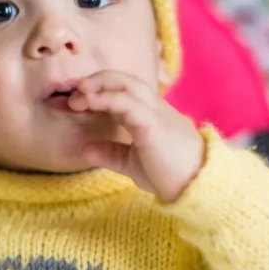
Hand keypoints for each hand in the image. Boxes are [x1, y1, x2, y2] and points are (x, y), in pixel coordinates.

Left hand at [68, 70, 204, 202]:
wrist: (195, 189)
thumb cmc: (169, 176)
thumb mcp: (132, 163)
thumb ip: (110, 152)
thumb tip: (84, 148)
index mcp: (149, 115)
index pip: (123, 91)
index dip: (98, 90)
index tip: (74, 100)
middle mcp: (154, 108)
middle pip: (125, 79)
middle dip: (97, 79)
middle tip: (73, 91)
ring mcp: (156, 114)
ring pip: (129, 85)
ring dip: (99, 86)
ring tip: (77, 95)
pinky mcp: (154, 125)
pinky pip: (131, 104)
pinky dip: (109, 100)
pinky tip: (91, 103)